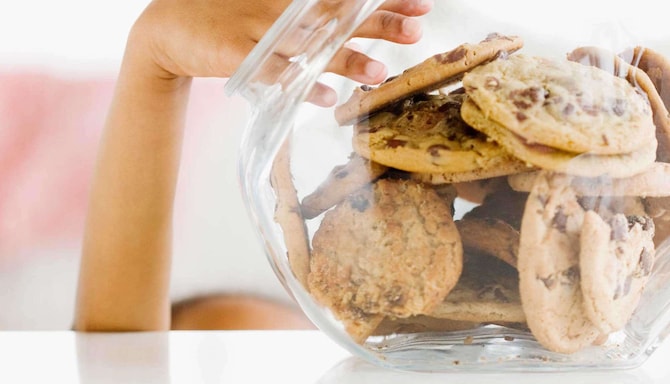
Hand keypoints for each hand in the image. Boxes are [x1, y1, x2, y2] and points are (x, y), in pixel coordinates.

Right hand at [129, 0, 433, 104]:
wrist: (168, 28)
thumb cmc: (227, 13)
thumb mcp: (269, 5)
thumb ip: (310, 11)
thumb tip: (350, 13)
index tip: (422, 3)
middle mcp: (280, 7)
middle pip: (338, 15)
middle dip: (380, 23)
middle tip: (416, 31)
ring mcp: (259, 31)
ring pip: (311, 46)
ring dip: (347, 58)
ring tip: (380, 72)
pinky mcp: (239, 57)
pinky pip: (277, 75)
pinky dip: (303, 87)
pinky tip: (330, 98)